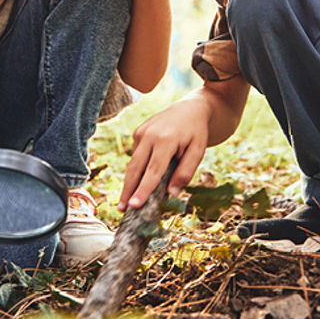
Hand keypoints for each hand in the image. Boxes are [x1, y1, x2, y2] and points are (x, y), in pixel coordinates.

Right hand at [118, 96, 211, 210]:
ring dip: (128, 183)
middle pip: (135, 168)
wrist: (190, 108)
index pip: (153, 171)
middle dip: (128, 190)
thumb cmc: (196, 132)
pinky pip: (136, 155)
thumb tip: (171, 193)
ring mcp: (141, 132)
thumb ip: (185, 172)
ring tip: (125, 202)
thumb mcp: (198, 151)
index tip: (134, 205)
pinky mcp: (138, 132)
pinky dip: (136, 170)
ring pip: (132, 163)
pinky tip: (138, 182)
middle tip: (121, 209)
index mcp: (165, 140)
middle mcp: (149, 135)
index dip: (143, 190)